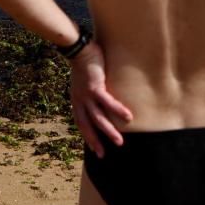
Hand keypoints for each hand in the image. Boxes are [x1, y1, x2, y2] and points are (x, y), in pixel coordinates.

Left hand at [67, 41, 132, 157]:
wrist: (78, 49)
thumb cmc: (84, 63)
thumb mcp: (82, 81)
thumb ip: (89, 90)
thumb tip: (99, 95)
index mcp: (76, 101)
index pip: (81, 123)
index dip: (88, 136)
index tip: (94, 147)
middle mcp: (80, 101)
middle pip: (88, 126)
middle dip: (96, 141)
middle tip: (103, 155)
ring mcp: (87, 96)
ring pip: (98, 118)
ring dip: (109, 131)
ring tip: (119, 142)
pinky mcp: (95, 88)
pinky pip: (108, 102)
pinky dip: (118, 110)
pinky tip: (128, 117)